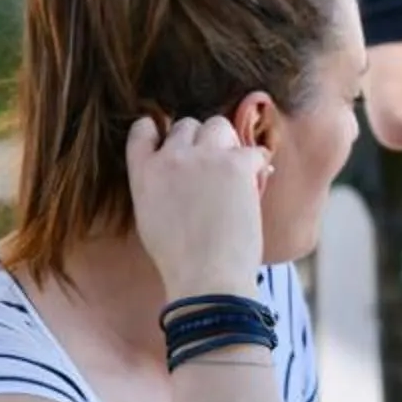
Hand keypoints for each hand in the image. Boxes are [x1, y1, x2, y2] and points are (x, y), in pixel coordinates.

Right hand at [126, 114, 268, 302]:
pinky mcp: (235, 164)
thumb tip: (175, 176)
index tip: (169, 137)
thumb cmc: (179, 259)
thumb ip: (155, 186)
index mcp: (145, 172)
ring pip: (218, 126)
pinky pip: (252, 150)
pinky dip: (257, 164)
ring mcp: (204, 157)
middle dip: (199, 141)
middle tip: (212, 166)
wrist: (207, 276)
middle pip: (187, 125)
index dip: (157, 129)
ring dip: (228, 142)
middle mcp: (171, 157)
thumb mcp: (149, 218)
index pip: (143, 130)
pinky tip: (258, 180)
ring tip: (234, 167)